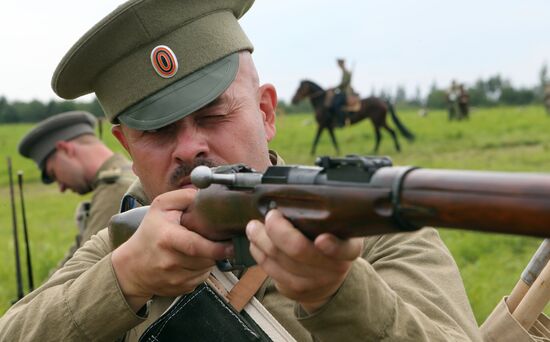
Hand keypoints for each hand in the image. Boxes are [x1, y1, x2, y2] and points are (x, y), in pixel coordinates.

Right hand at [111, 189, 232, 311]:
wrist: (131, 267)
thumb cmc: (149, 233)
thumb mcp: (160, 207)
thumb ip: (184, 197)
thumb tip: (206, 195)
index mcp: (167, 239)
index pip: (196, 246)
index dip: (217, 247)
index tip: (231, 244)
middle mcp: (170, 262)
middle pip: (207, 258)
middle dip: (216, 250)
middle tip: (213, 239)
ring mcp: (175, 279)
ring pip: (206, 269)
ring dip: (209, 259)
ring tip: (198, 248)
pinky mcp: (180, 289)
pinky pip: (201, 278)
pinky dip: (201, 270)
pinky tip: (191, 261)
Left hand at [246, 209, 362, 312]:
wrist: (327, 282)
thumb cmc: (327, 247)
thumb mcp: (337, 231)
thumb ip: (323, 218)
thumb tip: (291, 197)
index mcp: (349, 248)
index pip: (346, 250)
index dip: (333, 246)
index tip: (321, 239)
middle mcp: (334, 268)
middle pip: (300, 250)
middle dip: (278, 229)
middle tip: (271, 215)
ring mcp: (314, 281)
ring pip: (279, 259)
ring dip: (261, 240)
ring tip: (254, 227)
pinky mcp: (295, 290)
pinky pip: (271, 270)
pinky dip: (259, 253)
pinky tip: (256, 243)